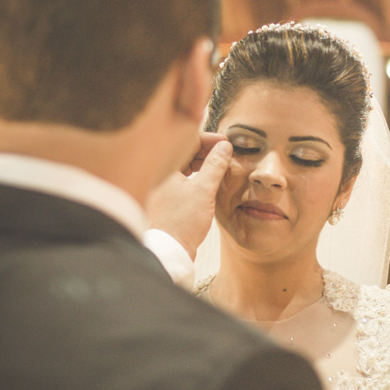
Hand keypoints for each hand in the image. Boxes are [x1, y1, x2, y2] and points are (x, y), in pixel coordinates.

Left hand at [147, 134, 231, 259]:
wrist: (170, 250)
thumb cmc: (182, 221)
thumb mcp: (204, 190)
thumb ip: (215, 165)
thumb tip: (225, 147)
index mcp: (165, 167)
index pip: (186, 141)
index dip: (208, 139)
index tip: (225, 142)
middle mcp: (162, 173)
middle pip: (186, 152)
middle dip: (208, 150)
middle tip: (227, 153)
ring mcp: (164, 186)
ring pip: (186, 165)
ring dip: (205, 163)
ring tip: (222, 165)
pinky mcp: (170, 198)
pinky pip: (186, 178)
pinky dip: (199, 176)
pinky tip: (212, 180)